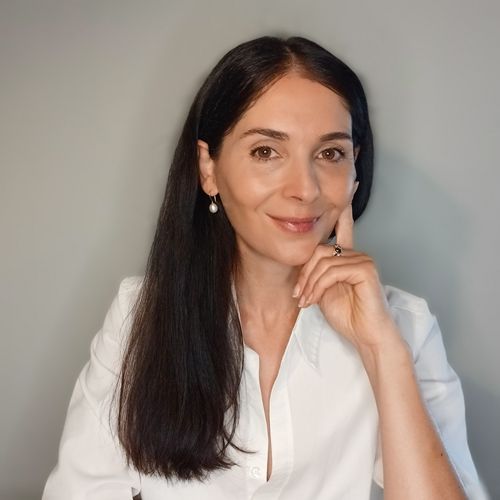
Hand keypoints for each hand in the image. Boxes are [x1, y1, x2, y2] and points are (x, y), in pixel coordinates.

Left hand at [293, 198, 400, 351]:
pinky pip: (332, 271)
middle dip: (304, 273)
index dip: (342, 207)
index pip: (343, 226)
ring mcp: (364, 260)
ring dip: (309, 283)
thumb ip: (317, 272)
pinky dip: (318, 287)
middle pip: (319, 249)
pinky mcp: (366, 270)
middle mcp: (357, 254)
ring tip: (305, 301)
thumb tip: (305, 264)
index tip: (350, 181)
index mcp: (348, 256)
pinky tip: (314, 300)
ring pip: (323, 260)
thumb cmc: (347, 314)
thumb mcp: (323, 290)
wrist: (365, 336)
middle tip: (298, 295)